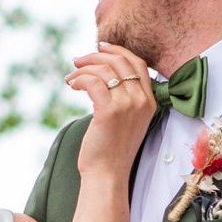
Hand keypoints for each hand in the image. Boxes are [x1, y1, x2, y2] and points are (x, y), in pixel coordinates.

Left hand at [69, 43, 155, 180]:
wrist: (108, 174)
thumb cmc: (112, 150)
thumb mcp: (126, 120)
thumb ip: (123, 98)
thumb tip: (103, 74)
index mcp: (150, 102)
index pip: (138, 64)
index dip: (119, 51)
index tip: (101, 47)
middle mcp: (142, 101)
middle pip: (121, 62)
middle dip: (97, 56)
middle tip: (78, 60)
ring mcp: (127, 105)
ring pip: (105, 70)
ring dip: (84, 68)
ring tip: (71, 77)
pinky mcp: (109, 111)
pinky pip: (92, 82)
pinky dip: (79, 79)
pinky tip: (72, 85)